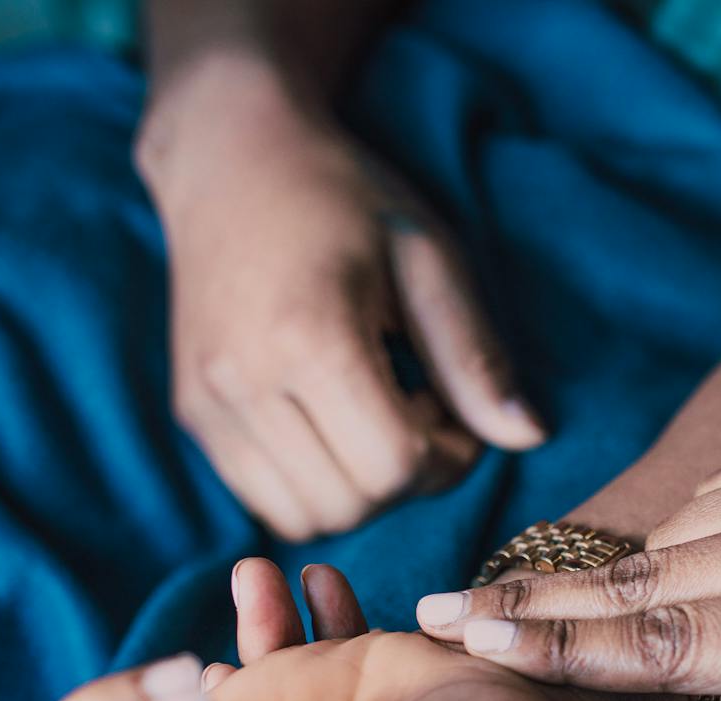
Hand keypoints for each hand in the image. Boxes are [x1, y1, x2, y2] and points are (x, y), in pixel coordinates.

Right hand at [138, 61, 544, 539]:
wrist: (229, 162)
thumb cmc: (344, 200)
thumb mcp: (427, 257)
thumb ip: (474, 355)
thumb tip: (529, 437)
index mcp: (307, 338)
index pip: (395, 465)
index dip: (447, 456)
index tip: (452, 406)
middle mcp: (242, 382)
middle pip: (353, 503)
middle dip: (408, 478)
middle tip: (421, 411)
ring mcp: (206, 406)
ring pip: (305, 518)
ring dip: (360, 493)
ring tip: (375, 419)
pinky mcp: (191, 418)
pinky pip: (265, 502)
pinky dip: (314, 488)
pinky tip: (333, 426)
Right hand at [413, 429, 720, 700]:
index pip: (663, 637)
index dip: (555, 643)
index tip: (460, 638)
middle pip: (646, 576)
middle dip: (537, 601)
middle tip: (433, 609)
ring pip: (664, 538)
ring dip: (600, 581)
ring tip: (515, 616)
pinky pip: (701, 505)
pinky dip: (662, 547)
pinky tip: (636, 583)